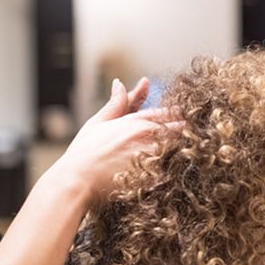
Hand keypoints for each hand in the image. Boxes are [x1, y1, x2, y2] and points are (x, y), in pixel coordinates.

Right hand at [53, 78, 182, 205]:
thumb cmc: (84, 152)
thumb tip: (120, 82)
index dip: (175, 116)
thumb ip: (115, 104)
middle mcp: (146, 136)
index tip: (181, 118)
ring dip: (183, 151)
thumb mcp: (98, 122)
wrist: (76, 181)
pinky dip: (176, 172)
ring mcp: (151, 157)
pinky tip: (176, 176)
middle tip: (189, 137)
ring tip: (186, 157)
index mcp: (136, 121)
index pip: (165, 114)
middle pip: (178, 131)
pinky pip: (173, 173)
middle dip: (184, 133)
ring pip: (179, 151)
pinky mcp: (152, 178)